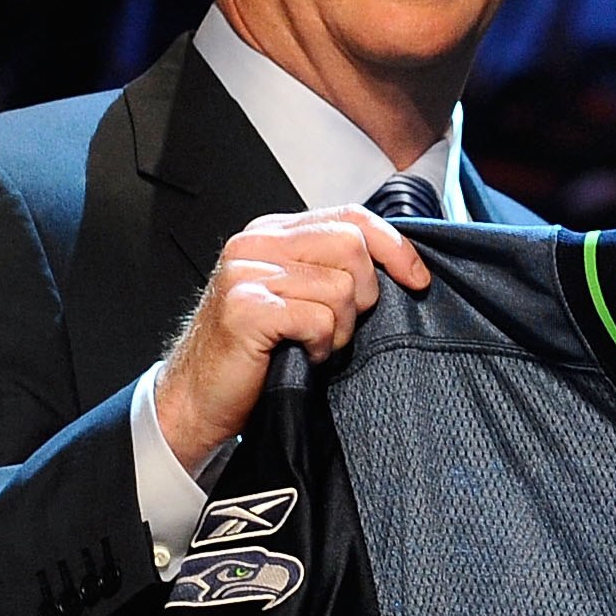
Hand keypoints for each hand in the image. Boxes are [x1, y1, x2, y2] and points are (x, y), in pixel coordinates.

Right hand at [153, 207, 426, 468]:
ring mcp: (247, 273)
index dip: (394, 246)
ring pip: (340, 289)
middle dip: (365, 295)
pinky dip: (321, 346)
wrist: (198, 398)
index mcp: (272, 233)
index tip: (417, 279)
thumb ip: (330, 269)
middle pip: (351, 246)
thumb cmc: (254, 353)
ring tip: (313, 346)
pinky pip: (318, 320)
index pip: (350, 216)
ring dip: (339, 330)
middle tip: (341, 329)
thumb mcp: (295, 297)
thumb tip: (398, 265)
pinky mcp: (246, 309)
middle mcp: (256, 243)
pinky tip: (302, 356)